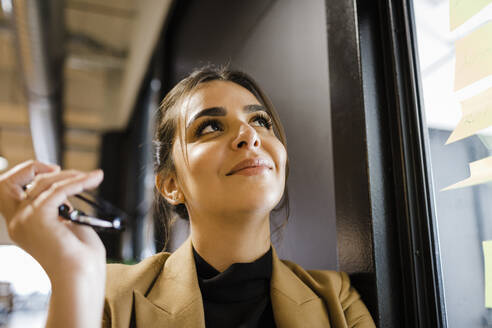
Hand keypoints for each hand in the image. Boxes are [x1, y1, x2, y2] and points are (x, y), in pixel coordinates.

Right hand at [0, 160, 105, 280]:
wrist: (82, 275)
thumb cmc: (79, 257)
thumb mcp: (65, 223)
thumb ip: (59, 205)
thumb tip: (64, 187)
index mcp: (22, 224)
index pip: (8, 191)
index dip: (27, 175)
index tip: (53, 171)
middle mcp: (18, 222)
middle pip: (7, 182)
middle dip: (31, 167)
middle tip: (59, 168)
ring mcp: (25, 220)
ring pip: (42, 182)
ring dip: (70, 175)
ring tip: (92, 178)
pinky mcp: (39, 218)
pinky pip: (58, 189)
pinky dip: (78, 181)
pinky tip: (93, 179)